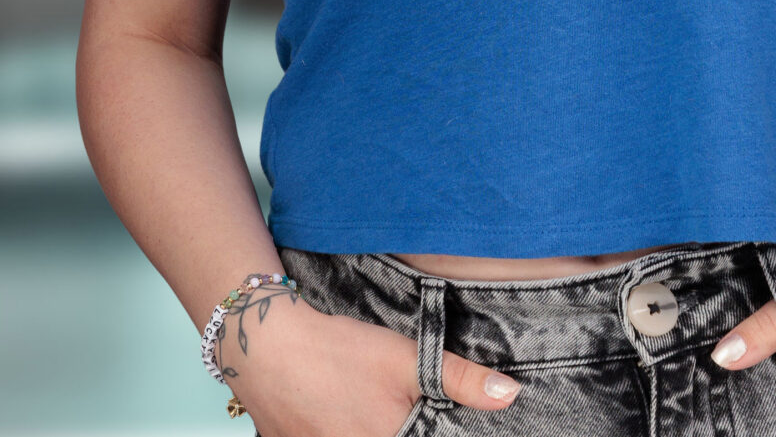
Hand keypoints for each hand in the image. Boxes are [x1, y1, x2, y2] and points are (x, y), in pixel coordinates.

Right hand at [212, 289, 520, 433]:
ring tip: (361, 403)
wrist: (265, 347)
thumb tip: (510, 395)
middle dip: (402, 424)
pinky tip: (340, 411)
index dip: (427, 429)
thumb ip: (460, 381)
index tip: (421, 414)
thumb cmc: (338, 353)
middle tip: (385, 401)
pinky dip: (340, 428)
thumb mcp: (406, 360)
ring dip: (367, 426)